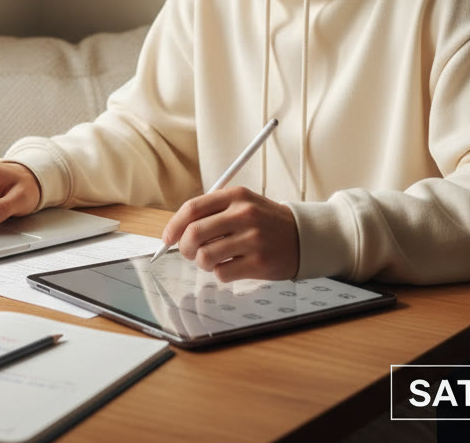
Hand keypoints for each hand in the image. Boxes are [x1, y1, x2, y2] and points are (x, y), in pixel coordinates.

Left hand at [160, 185, 299, 281]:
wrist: (303, 236)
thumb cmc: (265, 221)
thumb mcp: (242, 203)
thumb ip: (212, 211)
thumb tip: (177, 230)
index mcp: (235, 196)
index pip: (192, 208)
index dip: (174, 225)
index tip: (167, 238)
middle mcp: (243, 214)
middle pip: (194, 233)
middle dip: (185, 248)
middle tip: (190, 252)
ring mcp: (252, 238)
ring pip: (205, 256)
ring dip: (203, 263)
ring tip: (214, 259)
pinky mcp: (258, 262)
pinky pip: (222, 273)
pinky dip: (221, 273)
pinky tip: (232, 266)